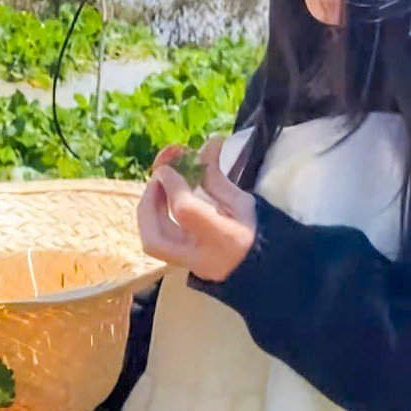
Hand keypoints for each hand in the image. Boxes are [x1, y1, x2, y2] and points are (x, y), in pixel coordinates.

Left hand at [138, 139, 257, 282]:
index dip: (173, 185)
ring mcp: (187, 266)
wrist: (261, 268)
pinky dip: (154, 216)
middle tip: (158, 174)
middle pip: (155, 237)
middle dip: (149, 201)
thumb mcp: (241, 201)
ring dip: (148, 207)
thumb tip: (208, 143)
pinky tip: (162, 196)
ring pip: (151, 242)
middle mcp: (200, 257)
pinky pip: (157, 240)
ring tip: (160, 182)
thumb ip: (216, 177)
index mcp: (224, 239)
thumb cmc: (257, 232)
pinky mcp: (179, 264)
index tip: (169, 166)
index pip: (185, 212)